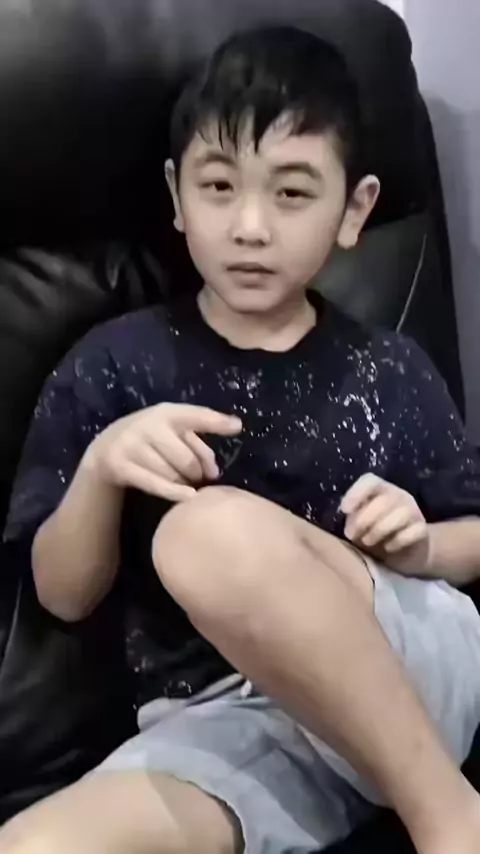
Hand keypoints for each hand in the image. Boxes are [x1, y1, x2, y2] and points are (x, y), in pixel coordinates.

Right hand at [86, 403, 241, 502]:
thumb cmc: (151, 439)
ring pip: (172, 474)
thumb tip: (217, 467)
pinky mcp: (121, 466)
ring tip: (183, 482)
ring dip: (183, 483)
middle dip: (197, 472)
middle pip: (187, 459)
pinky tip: (188, 497)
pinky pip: (154, 484)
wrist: (106, 448)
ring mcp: (132, 445)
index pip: (195, 416)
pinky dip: (174, 492)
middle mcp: (148, 425)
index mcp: (166, 412)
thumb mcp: (172, 432)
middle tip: (198, 477)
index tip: (236, 427)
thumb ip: (198, 444)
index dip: (216, 422)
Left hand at [340, 474, 429, 573]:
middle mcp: (399, 496)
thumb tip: (348, 516)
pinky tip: (388, 548)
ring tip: (368, 542)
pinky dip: (397, 541)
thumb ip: (354, 517)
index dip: (356, 493)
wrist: (406, 553)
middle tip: (352, 535)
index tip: (344, 510)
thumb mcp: (360, 525)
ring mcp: (414, 511)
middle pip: (385, 499)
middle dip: (365, 518)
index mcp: (381, 490)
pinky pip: (412, 531)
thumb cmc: (376, 535)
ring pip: (401, 514)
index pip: (370, 481)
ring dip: (379, 530)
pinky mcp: (422, 529)